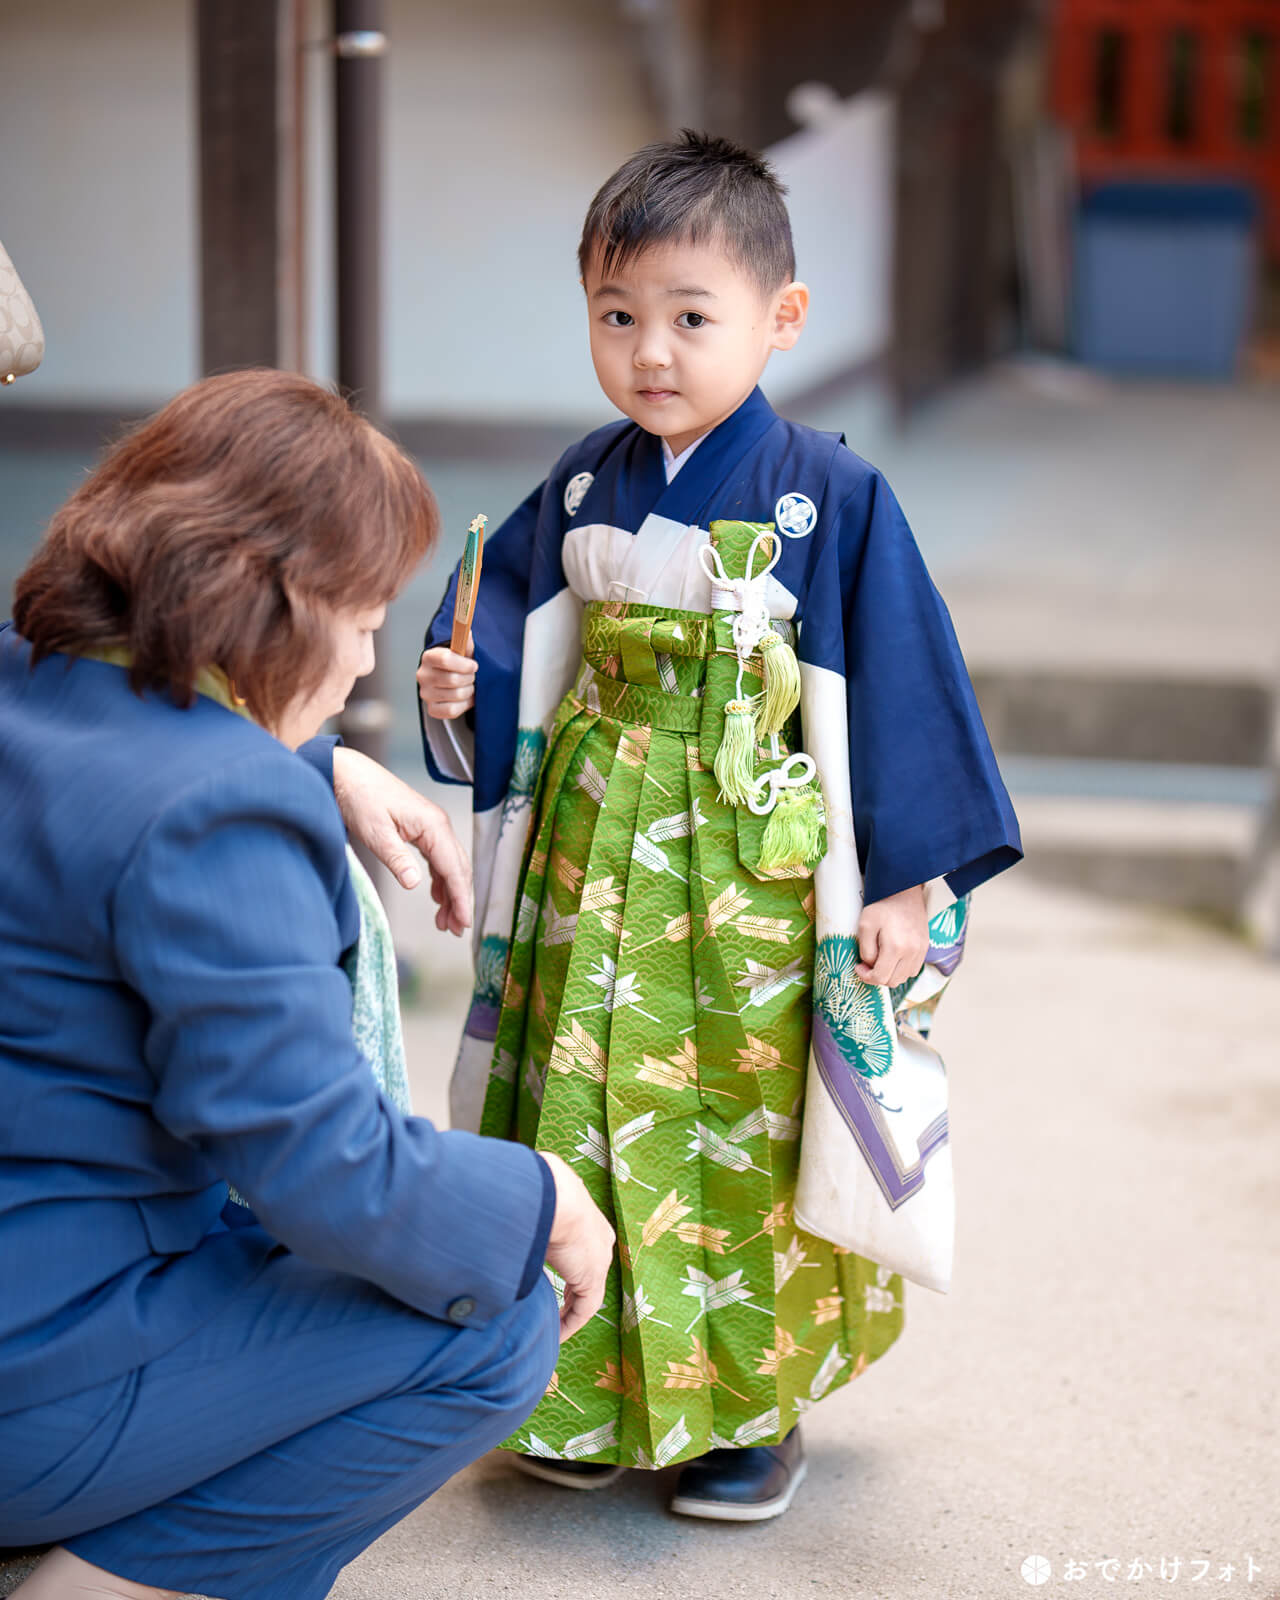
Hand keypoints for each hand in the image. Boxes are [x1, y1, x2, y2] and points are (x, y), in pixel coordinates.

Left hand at [331, 748, 471, 934]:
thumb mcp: (375, 831)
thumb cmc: (360, 796)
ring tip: (445, 922)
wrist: (348, 774)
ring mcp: (432, 827)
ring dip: (450, 894)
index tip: (464, 923)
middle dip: (460, 901)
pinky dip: (440, 881)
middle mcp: (439, 826)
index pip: (454, 869)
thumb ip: (397, 858)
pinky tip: (436, 897)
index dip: (460, 898)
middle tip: (456, 930)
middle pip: (459, 869)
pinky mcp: (422, 829)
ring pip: (451, 866)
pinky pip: (439, 859)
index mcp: (433, 826)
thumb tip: (414, 884)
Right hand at [417, 640, 476, 720]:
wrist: (448, 681)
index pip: (445, 659)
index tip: (474, 666)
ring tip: (469, 686)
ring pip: (456, 695)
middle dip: (469, 678)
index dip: (464, 664)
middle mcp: (423, 675)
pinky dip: (464, 704)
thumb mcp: (461, 652)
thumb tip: (469, 634)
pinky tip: (465, 698)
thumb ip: (465, 644)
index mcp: (428, 657)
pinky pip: (452, 710)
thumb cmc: (456, 665)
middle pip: (453, 679)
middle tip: (472, 676)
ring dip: (469, 691)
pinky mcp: (432, 709)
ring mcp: (426, 694)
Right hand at [538, 1150, 614, 1341]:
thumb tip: (499, 1224)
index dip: (567, 1269)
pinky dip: (569, 1323)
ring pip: (586, 1294)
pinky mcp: (593, 1277)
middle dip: (571, 1292)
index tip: (553, 1283)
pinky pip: (584, 1309)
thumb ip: (524, 1221)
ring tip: (552, 1327)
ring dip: (569, 1311)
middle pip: (586, 1273)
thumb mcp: (533, 1206)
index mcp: (586, 1219)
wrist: (552, 1193)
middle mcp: (599, 1240)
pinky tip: (556, 1334)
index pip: (580, 1251)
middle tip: (555, 1307)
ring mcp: (599, 1259)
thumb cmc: (535, 1192)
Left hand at [855, 883, 928, 987]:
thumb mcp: (865, 925)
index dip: (866, 977)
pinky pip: (913, 969)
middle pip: (893, 981)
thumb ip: (866, 950)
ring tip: (880, 959)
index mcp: (896, 947)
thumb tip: (870, 966)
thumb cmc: (882, 906)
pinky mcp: (925, 947)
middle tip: (867, 964)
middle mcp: (912, 952)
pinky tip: (893, 957)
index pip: (880, 978)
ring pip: (904, 978)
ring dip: (890, 974)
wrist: (904, 891)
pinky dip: (902, 969)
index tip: (859, 967)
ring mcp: (921, 950)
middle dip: (877, 977)